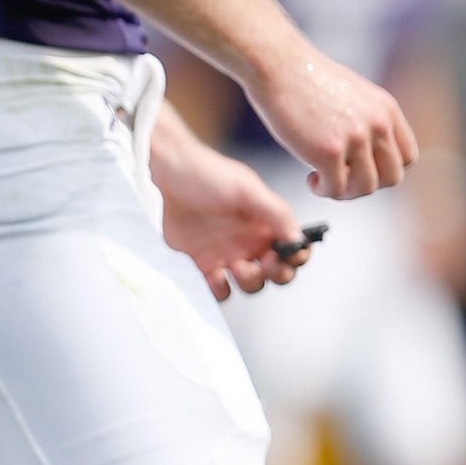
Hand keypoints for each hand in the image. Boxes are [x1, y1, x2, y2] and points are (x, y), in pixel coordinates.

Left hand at [154, 130, 317, 299]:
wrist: (167, 175)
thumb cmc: (207, 174)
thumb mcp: (247, 188)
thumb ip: (276, 213)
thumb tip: (298, 239)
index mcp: (267, 223)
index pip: (295, 247)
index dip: (298, 256)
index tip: (289, 255)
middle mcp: (251, 241)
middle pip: (279, 272)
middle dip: (279, 274)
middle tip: (267, 264)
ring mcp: (227, 255)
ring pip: (251, 284)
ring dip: (251, 282)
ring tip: (238, 266)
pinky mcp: (202, 265)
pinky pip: (218, 289)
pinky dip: (220, 290)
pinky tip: (214, 275)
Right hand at [244, 37, 416, 198]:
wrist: (279, 65)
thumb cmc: (305, 78)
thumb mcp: (352, 94)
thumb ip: (367, 119)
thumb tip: (365, 151)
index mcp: (386, 109)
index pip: (407, 157)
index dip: (385, 169)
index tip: (360, 168)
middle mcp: (377, 124)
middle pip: (392, 177)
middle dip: (366, 184)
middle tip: (341, 178)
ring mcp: (355, 138)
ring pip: (367, 187)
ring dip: (345, 191)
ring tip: (323, 179)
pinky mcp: (329, 151)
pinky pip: (337, 188)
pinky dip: (324, 190)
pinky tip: (310, 178)